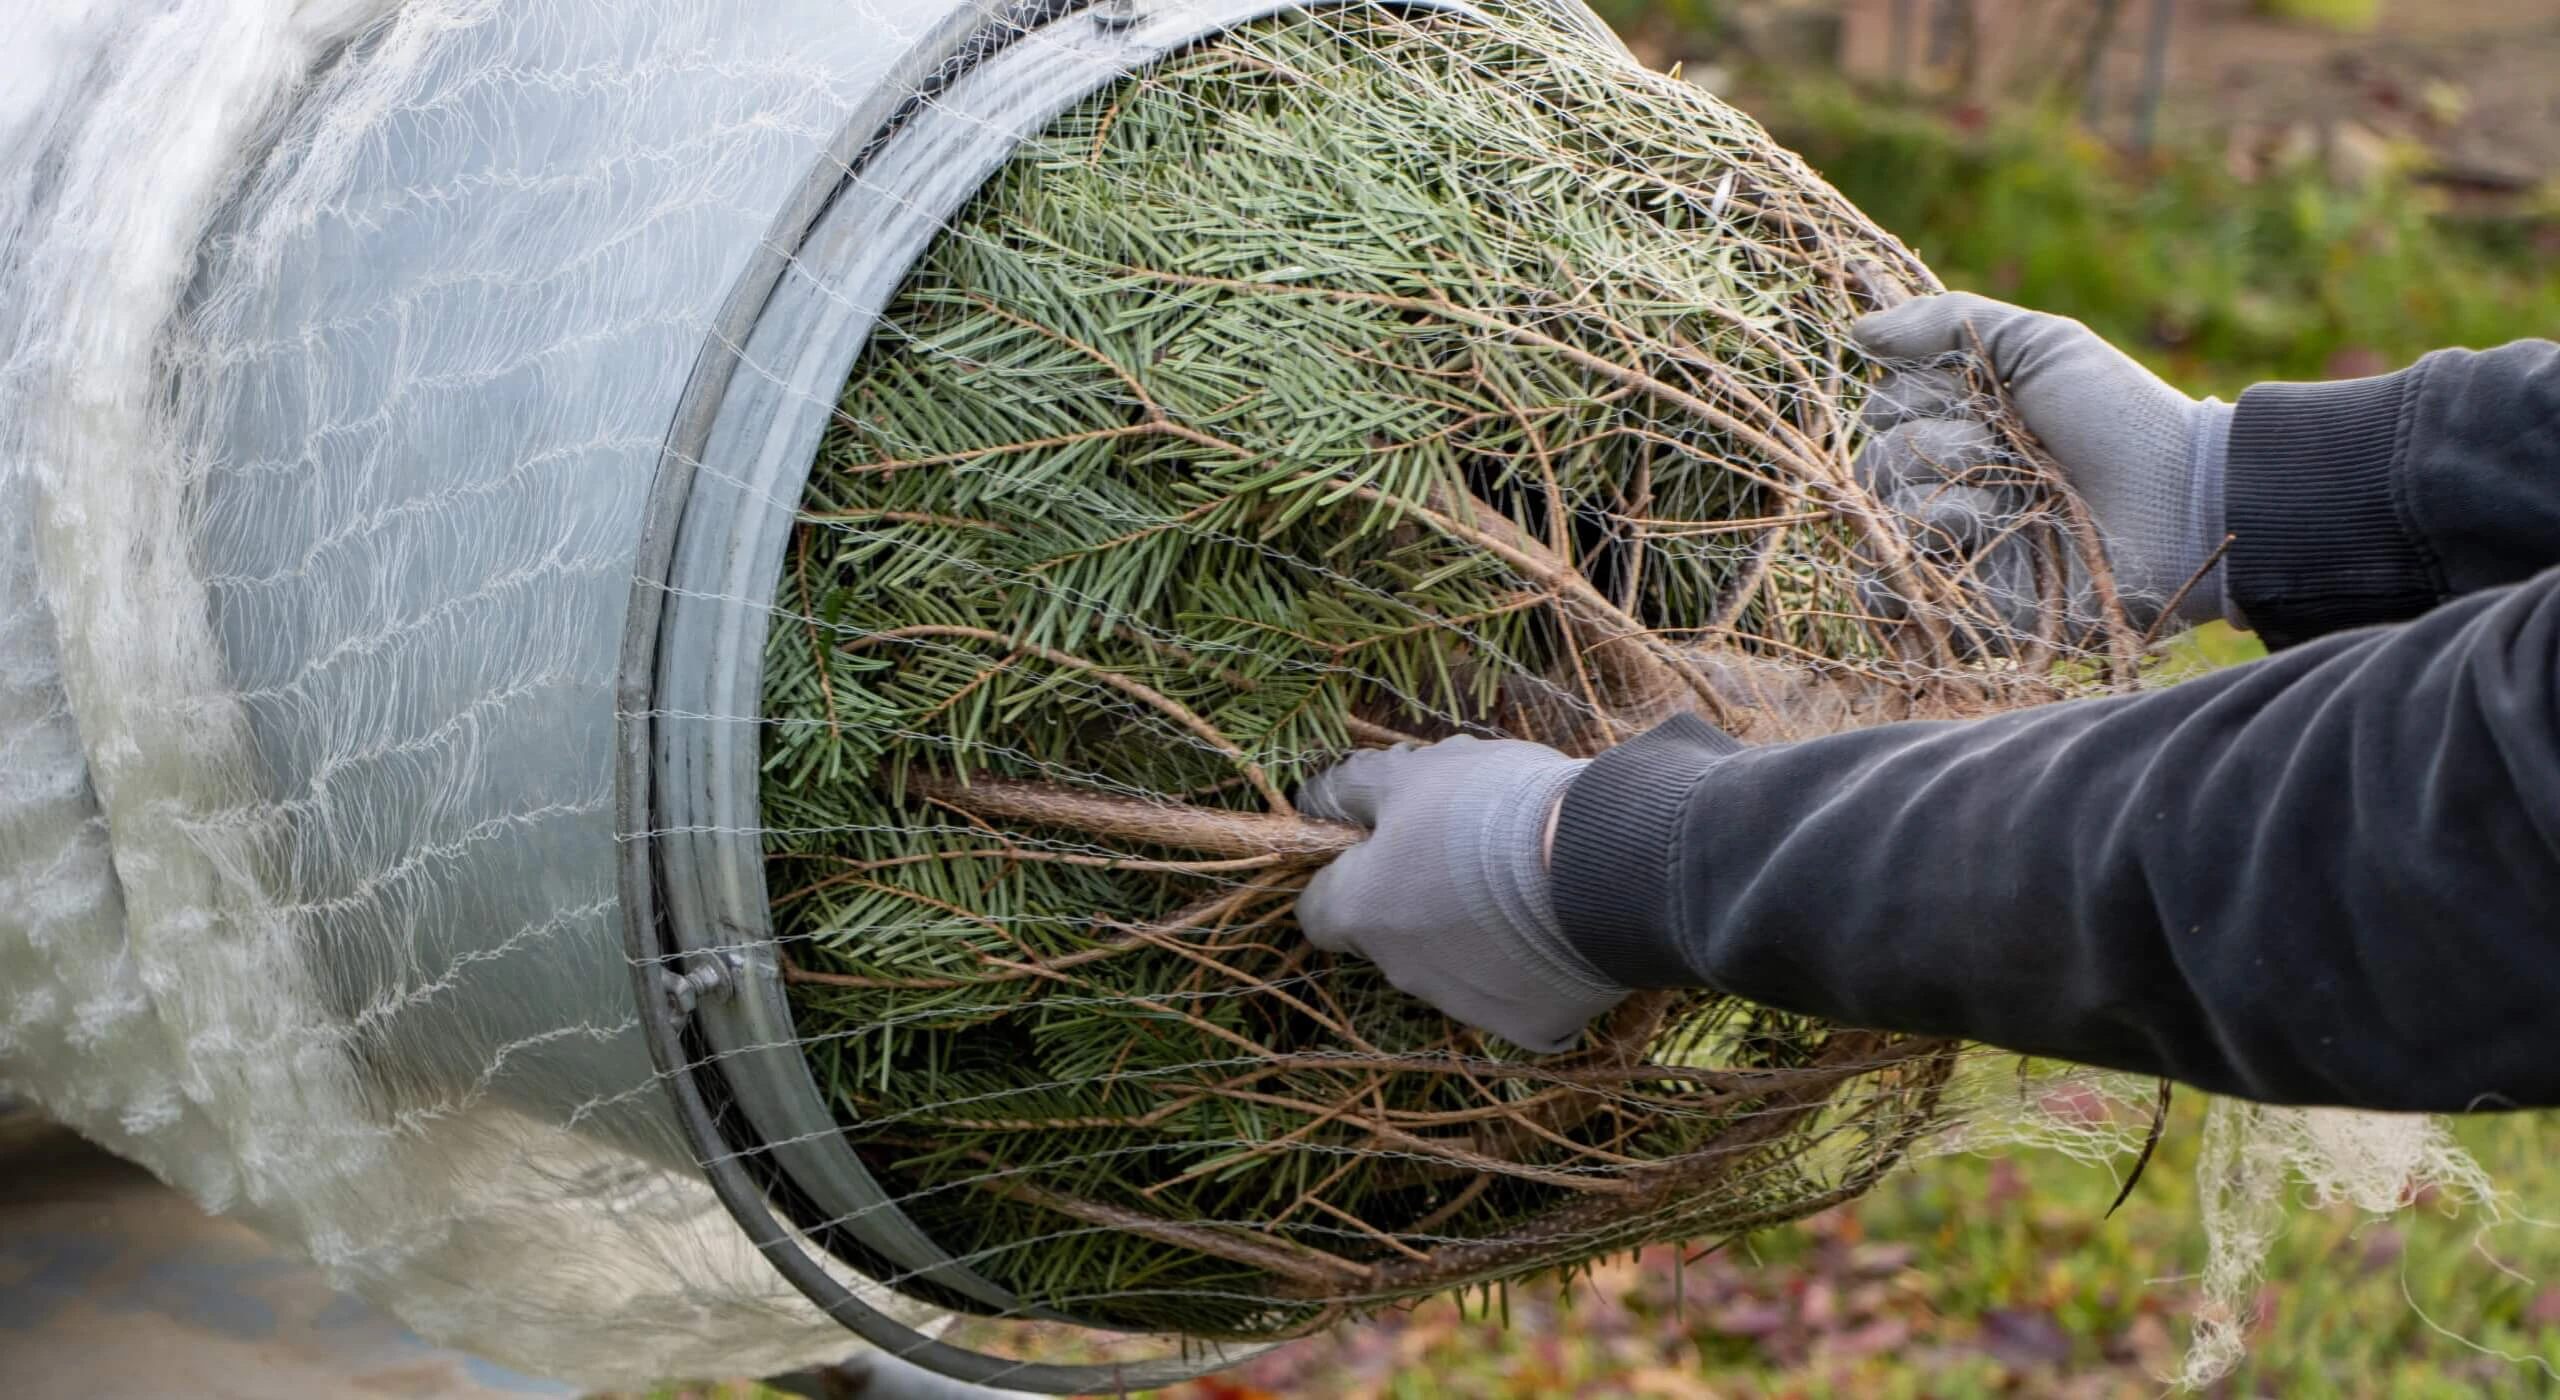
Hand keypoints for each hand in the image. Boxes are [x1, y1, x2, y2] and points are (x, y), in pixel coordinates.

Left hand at [1295, 736, 1625, 1053]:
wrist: (1603, 866)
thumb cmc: (1494, 810)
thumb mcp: (1417, 773)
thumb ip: (1357, 787)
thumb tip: (1316, 796)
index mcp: (1362, 910)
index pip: (1318, 908)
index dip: (1345, 872)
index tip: (1382, 843)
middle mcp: (1401, 970)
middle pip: (1393, 936)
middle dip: (1419, 898)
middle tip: (1472, 849)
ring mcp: (1464, 1005)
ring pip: (1455, 967)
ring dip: (1475, 932)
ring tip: (1530, 883)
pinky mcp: (1527, 1027)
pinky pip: (1519, 996)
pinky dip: (1532, 967)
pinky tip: (1561, 927)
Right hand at [1850, 292, 2233, 635]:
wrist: (2182, 506)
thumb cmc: (2121, 420)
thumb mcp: (2043, 345)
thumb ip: (1949, 323)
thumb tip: (1853, 331)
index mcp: (1958, 422)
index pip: (1881, 405)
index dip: (1920, 396)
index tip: (1983, 395)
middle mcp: (1945, 481)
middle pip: (1874, 462)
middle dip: (1942, 449)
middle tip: (2010, 453)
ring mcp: (1950, 544)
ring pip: (1884, 519)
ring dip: (1949, 504)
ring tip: (2017, 509)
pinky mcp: (1959, 603)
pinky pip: (1884, 593)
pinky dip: (1909, 573)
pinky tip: (1964, 550)